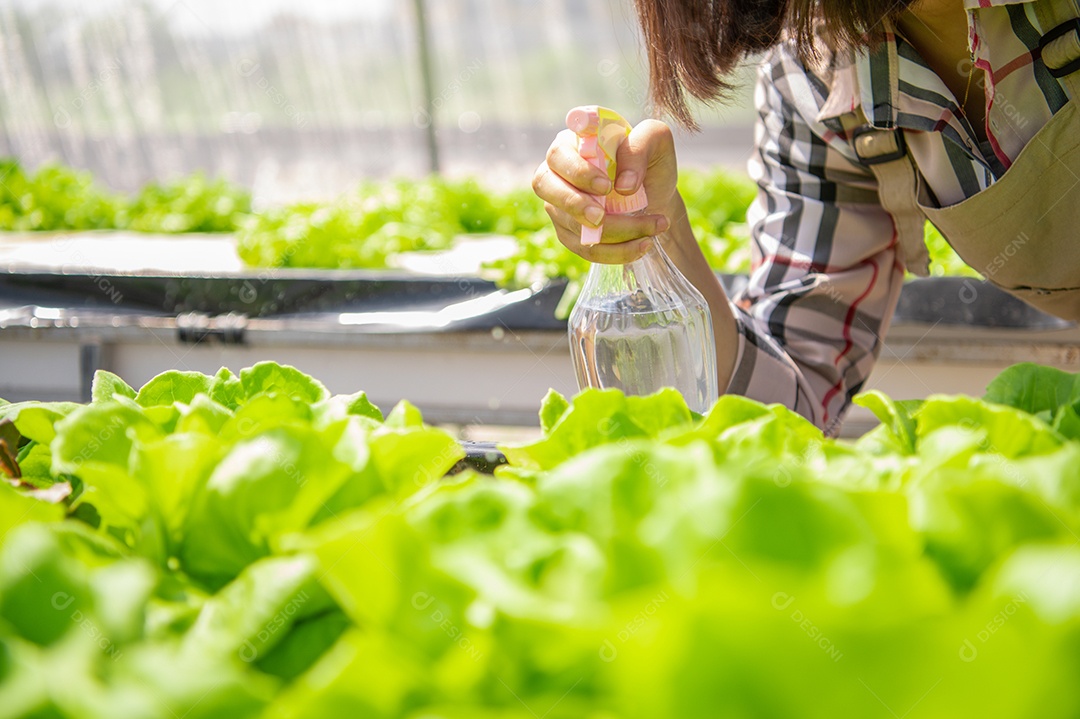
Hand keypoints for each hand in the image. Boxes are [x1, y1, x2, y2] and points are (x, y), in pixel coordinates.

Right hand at [532, 119, 679, 263]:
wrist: (656, 196)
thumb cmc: (650, 162)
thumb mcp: (655, 141)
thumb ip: (639, 149)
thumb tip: (624, 185)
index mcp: (575, 143)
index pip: (559, 152)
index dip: (577, 170)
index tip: (606, 185)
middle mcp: (559, 172)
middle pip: (545, 186)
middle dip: (574, 205)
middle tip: (602, 216)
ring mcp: (560, 204)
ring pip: (571, 223)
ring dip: (614, 231)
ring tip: (651, 228)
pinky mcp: (570, 233)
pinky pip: (586, 249)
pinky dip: (616, 252)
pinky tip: (643, 244)